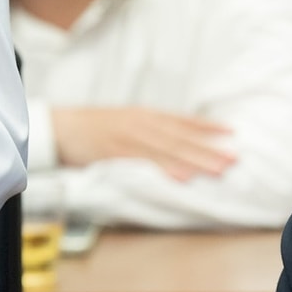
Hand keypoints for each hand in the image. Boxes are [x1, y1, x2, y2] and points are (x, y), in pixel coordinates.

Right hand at [53, 107, 234, 180]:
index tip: (231, 132)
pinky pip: (145, 163)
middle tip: (233, 160)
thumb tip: (174, 139)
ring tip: (218, 170)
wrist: (58, 128)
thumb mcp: (122, 120)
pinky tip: (183, 177)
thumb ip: (147, 128)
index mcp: (142, 114)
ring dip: (195, 161)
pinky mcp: (116, 153)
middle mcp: (139, 123)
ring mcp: (128, 138)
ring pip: (168, 150)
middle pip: (180, 138)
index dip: (207, 126)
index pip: (181, 120)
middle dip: (208, 149)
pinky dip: (165, 169)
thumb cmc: (91, 127)